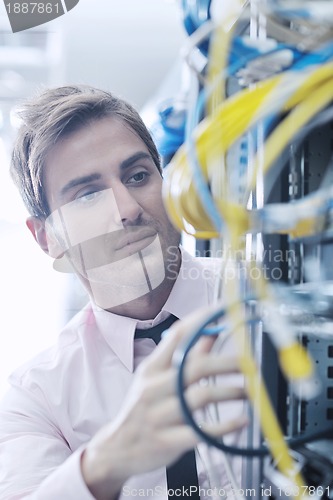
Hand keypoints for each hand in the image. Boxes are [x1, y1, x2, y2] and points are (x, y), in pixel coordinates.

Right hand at [81, 304, 246, 499]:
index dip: (203, 320)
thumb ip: (183, 358)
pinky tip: (241, 420)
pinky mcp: (167, 441)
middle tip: (250, 365)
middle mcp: (153, 388)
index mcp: (151, 368)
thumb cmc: (141, 409)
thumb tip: (210, 334)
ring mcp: (159, 416)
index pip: (177, 335)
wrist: (117, 449)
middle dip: (228, 363)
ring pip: (201, 397)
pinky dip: (226, 425)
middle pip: (196, 367)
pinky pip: (202, 431)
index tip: (225, 311)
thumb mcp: (155, 379)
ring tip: (248, 391)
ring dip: (231, 392)